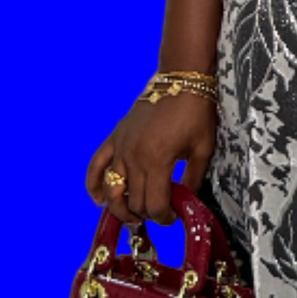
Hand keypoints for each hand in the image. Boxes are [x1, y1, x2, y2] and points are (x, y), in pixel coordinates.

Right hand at [85, 89, 217, 227]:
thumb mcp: (203, 149)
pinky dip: (93, 183)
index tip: (173, 217)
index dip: (164, 217)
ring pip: (112, 189)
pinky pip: (96, 164)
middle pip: (134, 200)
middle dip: (147, 214)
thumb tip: (187, 202)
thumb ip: (193, 179)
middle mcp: (134, 157)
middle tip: (160, 214)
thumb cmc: (196, 113)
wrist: (182, 79)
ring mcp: (121, 147)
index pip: (154, 204)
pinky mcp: (115, 138)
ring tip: (132, 217)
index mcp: (158, 161)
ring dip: (120, 208)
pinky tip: (98, 198)